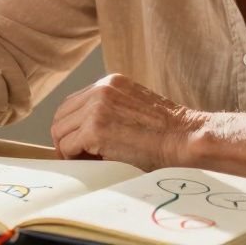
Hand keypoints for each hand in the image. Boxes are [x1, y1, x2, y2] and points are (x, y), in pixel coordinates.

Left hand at [50, 73, 205, 170]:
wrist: (186, 139)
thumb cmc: (168, 133)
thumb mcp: (136, 109)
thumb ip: (112, 110)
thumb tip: (83, 134)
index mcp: (111, 83)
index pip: (73, 102)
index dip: (72, 126)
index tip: (80, 144)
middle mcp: (101, 89)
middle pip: (61, 114)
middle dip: (65, 137)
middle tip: (77, 156)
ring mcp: (96, 107)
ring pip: (59, 130)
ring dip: (68, 149)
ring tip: (86, 161)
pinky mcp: (95, 128)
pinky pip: (67, 145)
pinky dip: (73, 157)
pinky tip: (91, 163)